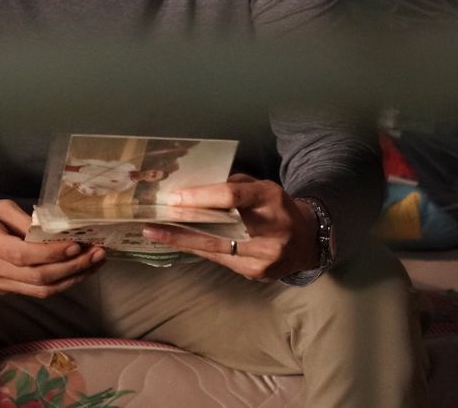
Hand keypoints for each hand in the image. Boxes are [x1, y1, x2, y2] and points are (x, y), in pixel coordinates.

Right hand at [0, 199, 105, 298]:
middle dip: (72, 268)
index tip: (77, 243)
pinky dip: (58, 283)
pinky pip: (34, 291)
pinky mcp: (1, 290)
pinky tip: (76, 271)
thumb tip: (52, 229)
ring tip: (95, 264)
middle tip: (97, 253)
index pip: (24, 255)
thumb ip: (21, 219)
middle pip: (37, 278)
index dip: (53, 253)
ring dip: (71, 280)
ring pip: (40, 290)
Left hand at [141, 174, 318, 281]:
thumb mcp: (261, 188)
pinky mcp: (256, 272)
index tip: (174, 199)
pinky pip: (220, 259)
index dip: (200, 197)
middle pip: (218, 229)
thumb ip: (231, 186)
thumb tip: (192, 189)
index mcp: (270, 199)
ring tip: (154, 234)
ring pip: (214, 248)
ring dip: (181, 241)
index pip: (231, 197)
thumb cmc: (276, 207)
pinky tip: (177, 243)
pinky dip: (197, 249)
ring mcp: (263, 256)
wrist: (306, 241)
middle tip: (151, 222)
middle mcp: (269, 229)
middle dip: (181, 226)